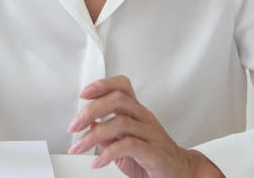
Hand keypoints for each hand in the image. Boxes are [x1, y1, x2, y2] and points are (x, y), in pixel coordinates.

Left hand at [67, 76, 224, 177]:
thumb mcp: (124, 144)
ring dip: (93, 135)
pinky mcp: (155, 153)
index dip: (102, 85)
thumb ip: (107, 134)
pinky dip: (108, 153)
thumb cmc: (152, 158)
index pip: (122, 87)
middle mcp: (144, 119)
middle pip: (118, 100)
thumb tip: (88, 124)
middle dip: (91, 110)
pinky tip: (97, 162)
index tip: (83, 94)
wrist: (179, 174)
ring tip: (80, 147)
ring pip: (120, 122)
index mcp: (137, 113)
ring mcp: (151, 134)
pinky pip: (129, 146)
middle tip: (74, 125)